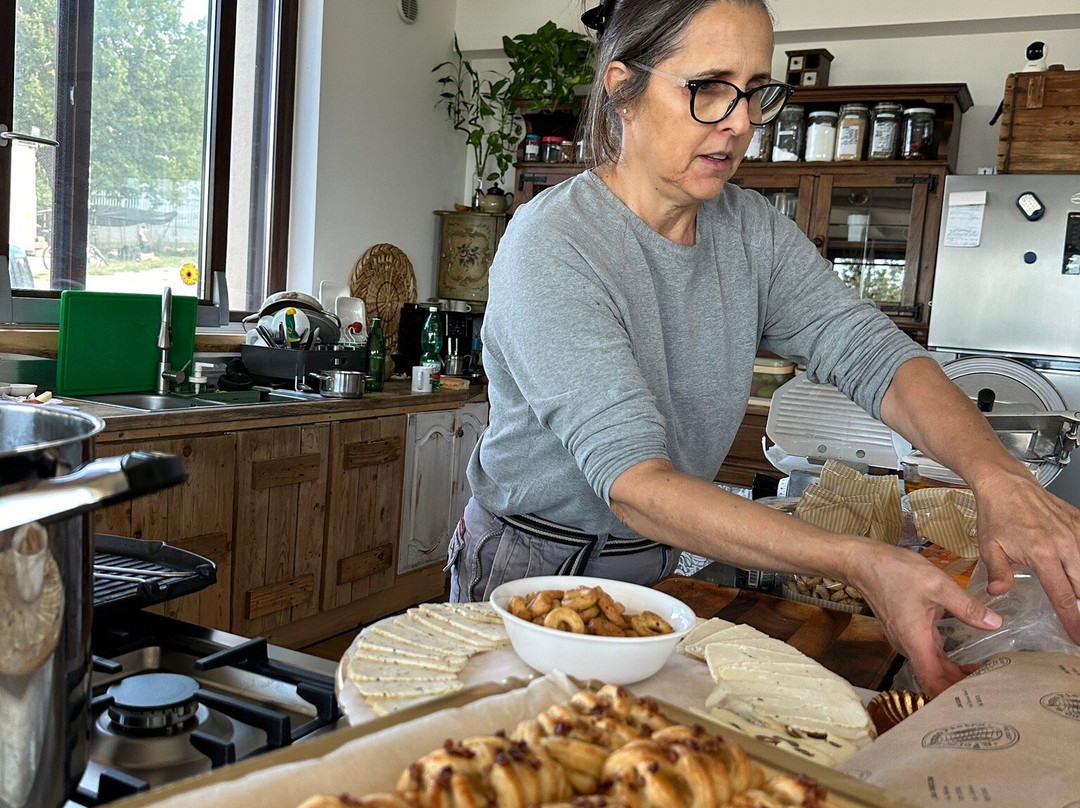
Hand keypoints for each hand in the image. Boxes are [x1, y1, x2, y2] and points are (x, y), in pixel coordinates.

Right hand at [849, 542, 1000, 697]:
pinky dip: (946, 663)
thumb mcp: (938, 584)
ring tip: (985, 678)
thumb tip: (995, 624)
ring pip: (933, 667)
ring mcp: (906, 639)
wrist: (864, 563)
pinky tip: (963, 660)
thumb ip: (967, 606)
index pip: (933, 683)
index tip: (977, 699)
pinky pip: (928, 655)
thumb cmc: (895, 571)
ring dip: (955, 676)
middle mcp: (908, 645)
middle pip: (936, 679)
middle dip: (961, 687)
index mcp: (915, 640)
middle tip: (993, 688)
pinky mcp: (907, 632)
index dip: (953, 696)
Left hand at [972, 467, 1079, 643]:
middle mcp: (1065, 544)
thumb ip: (998, 573)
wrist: (1006, 484)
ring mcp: (1075, 533)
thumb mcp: (990, 547)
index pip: (1063, 596)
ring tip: (1073, 595)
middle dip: (1079, 604)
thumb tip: (1000, 594)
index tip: (1077, 637)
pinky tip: (1076, 568)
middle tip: (1075, 619)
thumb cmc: (996, 514)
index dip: (1072, 620)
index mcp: (1043, 554)